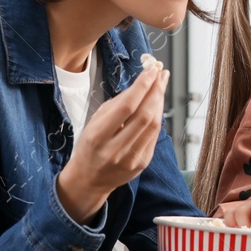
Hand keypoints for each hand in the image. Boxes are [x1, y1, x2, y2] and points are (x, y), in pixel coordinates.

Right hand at [56, 66, 168, 221]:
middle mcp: (115, 149)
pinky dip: (157, 118)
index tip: (152, 71)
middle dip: (156, 91)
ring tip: (161, 85)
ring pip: (153, 126)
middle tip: (161, 74)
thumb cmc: (90, 146)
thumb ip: (117, 105)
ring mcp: (131, 159)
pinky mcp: (142, 164)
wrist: (89, 179)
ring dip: (160, 102)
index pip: (127, 107)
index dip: (142, 86)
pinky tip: (157, 105)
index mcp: (98, 136)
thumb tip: (141, 84)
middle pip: (144, 115)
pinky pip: (154, 136)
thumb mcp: (94, 122)